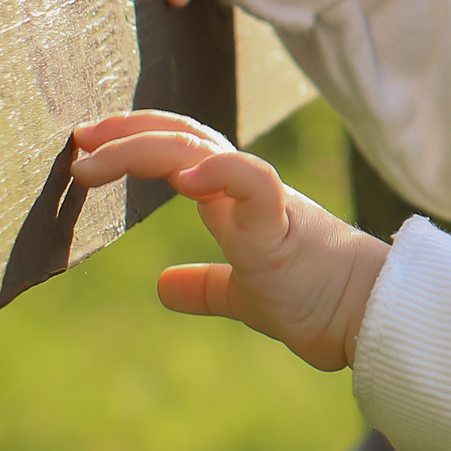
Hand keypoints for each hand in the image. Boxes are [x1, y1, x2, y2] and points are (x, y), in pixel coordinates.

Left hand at [70, 111, 387, 371]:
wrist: (372, 319)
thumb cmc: (317, 301)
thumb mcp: (244, 295)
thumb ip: (206, 286)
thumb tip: (164, 287)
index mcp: (240, 201)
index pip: (185, 149)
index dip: (137, 139)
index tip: (89, 148)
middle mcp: (250, 190)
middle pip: (186, 137)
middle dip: (128, 131)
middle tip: (79, 138)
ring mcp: (267, 203)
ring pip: (204, 151)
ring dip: (145, 148)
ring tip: (95, 161)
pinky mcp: (283, 227)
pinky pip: (252, 183)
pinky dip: (218, 173)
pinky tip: (181, 181)